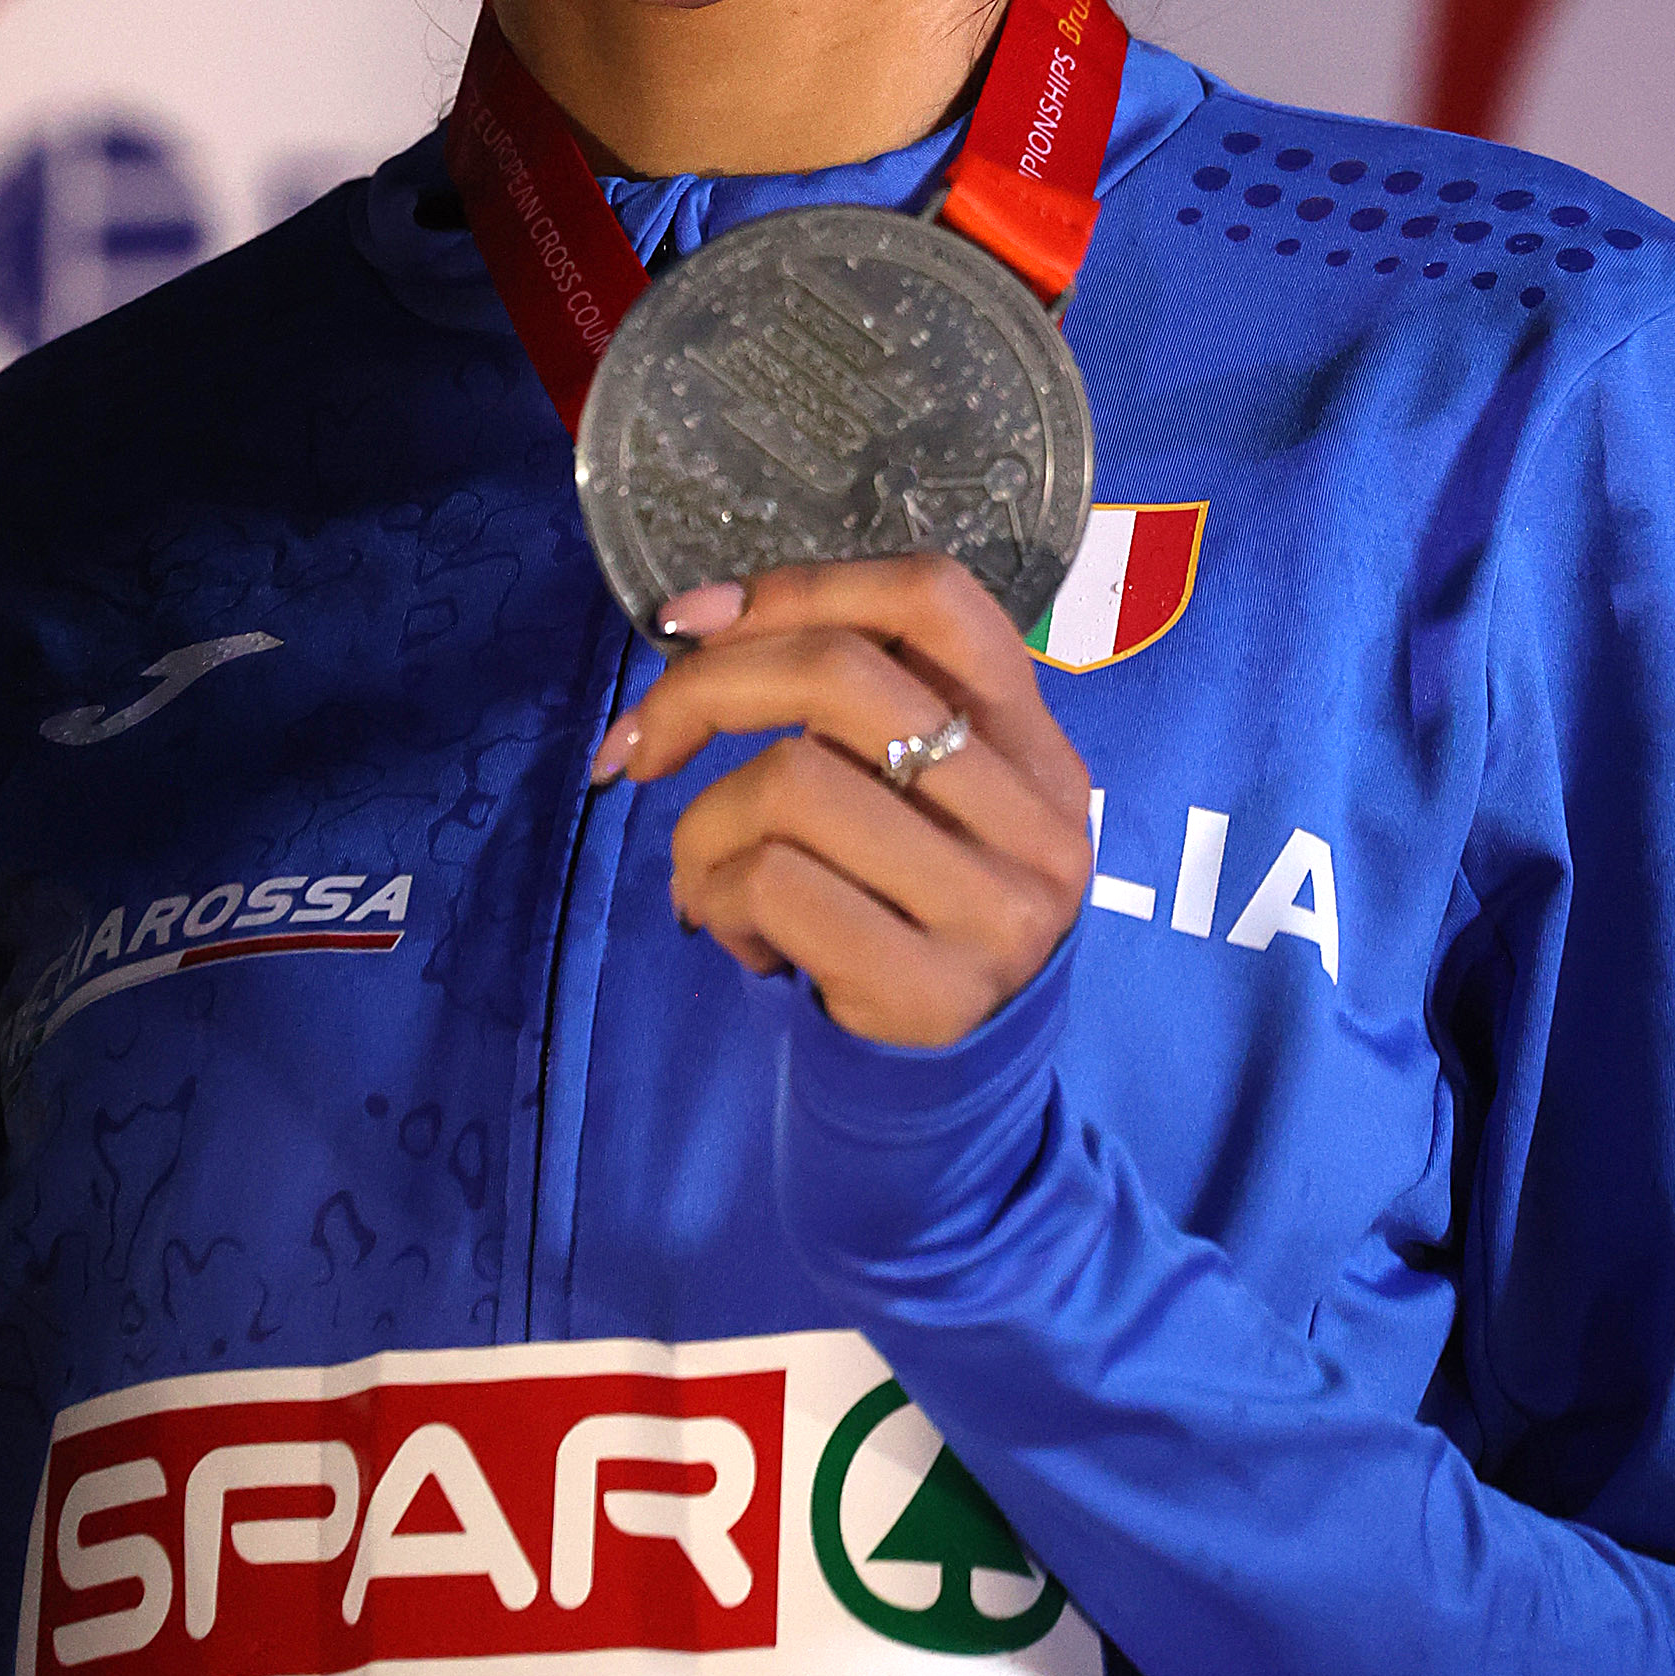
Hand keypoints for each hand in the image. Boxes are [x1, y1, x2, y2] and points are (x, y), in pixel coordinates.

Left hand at [588, 555, 1093, 1048]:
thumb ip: (850, 713)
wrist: (955, 1088)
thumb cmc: (902, 910)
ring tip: (708, 872)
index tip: (693, 622)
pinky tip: (734, 930)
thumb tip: (697, 625)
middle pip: (842, 675)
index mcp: (1034, 743)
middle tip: (638, 745)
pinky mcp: (934, 993)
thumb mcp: (916, 798)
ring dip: (702, 825)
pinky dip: (714, 896)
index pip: (933, 600)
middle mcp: (1035, 818)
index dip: (800, 586)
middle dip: (703, 691)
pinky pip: (771, 884)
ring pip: (791, 781)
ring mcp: (995, 909)